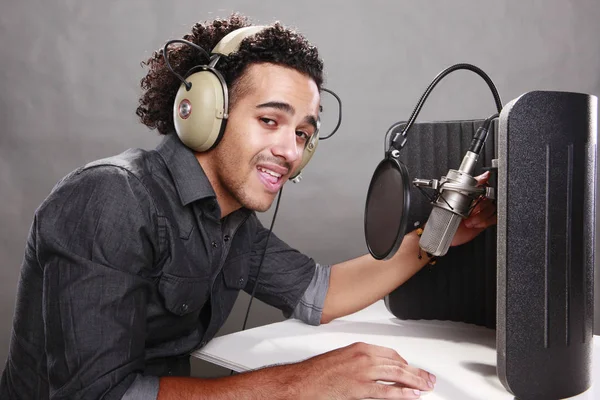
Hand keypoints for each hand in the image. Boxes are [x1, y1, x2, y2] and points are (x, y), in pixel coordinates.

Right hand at [286, 342, 434, 398]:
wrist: (301, 381)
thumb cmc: (317, 371)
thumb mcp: (342, 358)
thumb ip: (360, 361)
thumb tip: (374, 369)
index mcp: (360, 347)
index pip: (391, 353)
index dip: (406, 362)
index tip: (413, 368)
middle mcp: (364, 357)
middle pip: (398, 364)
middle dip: (416, 372)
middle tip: (427, 378)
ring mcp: (362, 372)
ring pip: (396, 375)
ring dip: (415, 382)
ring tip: (425, 387)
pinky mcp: (359, 388)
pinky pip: (386, 391)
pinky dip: (402, 394)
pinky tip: (412, 396)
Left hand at [450, 171, 496, 246]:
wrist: (444, 232)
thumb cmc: (446, 215)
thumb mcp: (454, 197)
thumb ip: (468, 184)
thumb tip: (483, 174)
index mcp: (470, 192)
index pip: (485, 186)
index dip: (483, 190)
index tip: (477, 197)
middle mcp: (477, 200)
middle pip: (491, 197)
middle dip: (481, 206)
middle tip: (471, 210)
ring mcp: (482, 210)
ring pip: (492, 207)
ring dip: (481, 215)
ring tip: (470, 220)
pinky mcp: (485, 220)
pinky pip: (494, 218)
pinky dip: (486, 221)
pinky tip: (476, 223)